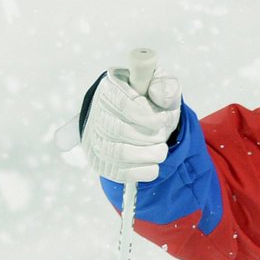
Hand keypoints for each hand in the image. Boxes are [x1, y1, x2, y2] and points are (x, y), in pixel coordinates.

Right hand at [66, 64, 183, 183]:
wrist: (149, 125)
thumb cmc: (154, 102)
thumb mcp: (163, 87)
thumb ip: (164, 86)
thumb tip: (158, 95)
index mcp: (109, 89)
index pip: (121, 104)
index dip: (146, 116)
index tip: (163, 120)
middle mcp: (95, 114)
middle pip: (118, 130)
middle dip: (149, 136)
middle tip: (162, 134)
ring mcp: (95, 141)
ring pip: (119, 153)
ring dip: (148, 154)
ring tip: (160, 149)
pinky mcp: (101, 163)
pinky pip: (120, 173)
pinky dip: (144, 170)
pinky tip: (153, 163)